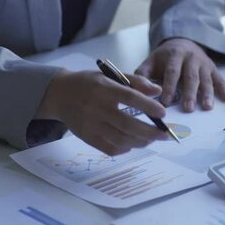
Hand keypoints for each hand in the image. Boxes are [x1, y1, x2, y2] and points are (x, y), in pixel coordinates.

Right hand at [36, 70, 168, 154]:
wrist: (59, 94)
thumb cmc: (89, 83)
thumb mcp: (110, 75)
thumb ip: (135, 81)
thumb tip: (158, 92)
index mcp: (104, 88)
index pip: (130, 98)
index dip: (148, 106)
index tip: (163, 113)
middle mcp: (97, 107)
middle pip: (128, 124)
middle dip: (151, 132)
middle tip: (164, 134)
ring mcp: (91, 124)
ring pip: (121, 139)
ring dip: (140, 142)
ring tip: (151, 140)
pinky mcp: (86, 137)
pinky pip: (109, 148)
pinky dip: (124, 149)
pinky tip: (132, 144)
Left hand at [136, 38, 224, 111]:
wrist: (182, 42)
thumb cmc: (164, 58)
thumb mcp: (150, 62)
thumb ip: (142, 76)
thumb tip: (138, 92)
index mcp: (174, 55)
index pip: (172, 72)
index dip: (170, 87)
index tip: (166, 102)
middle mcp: (191, 58)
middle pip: (191, 77)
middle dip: (190, 93)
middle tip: (188, 109)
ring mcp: (203, 63)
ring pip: (206, 79)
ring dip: (207, 93)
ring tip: (206, 107)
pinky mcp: (212, 68)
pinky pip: (220, 78)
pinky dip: (224, 88)